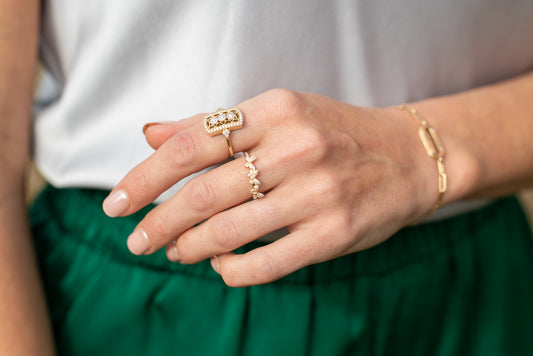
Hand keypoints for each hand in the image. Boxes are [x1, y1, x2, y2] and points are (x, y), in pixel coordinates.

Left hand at [103, 89, 437, 286]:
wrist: (408, 157)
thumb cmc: (334, 133)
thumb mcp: (278, 114)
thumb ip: (214, 125)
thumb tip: (151, 135)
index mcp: (275, 111)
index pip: (190, 145)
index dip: (145, 178)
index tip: (117, 202)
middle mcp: (295, 148)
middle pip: (202, 194)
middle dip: (158, 223)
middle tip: (138, 240)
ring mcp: (318, 193)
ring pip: (229, 231)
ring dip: (189, 248)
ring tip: (175, 252)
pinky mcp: (334, 233)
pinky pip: (266, 263)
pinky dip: (232, 270)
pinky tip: (220, 266)